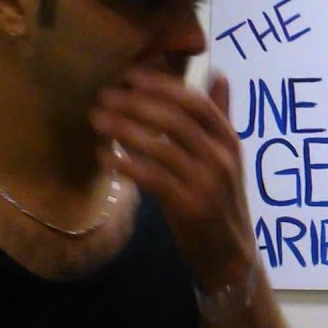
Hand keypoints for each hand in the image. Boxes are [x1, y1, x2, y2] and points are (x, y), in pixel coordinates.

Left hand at [90, 68, 254, 280]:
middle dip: (135, 103)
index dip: (162, 85)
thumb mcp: (225, 156)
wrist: (230, 253)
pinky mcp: (190, 207)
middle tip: (103, 95)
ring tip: (96, 120)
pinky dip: (125, 164)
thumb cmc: (220, 200)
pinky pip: (152, 178)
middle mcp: (221, 157)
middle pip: (175, 119)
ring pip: (161, 146)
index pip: (195, 102)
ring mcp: (206, 182)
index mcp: (229, 139)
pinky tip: (103, 156)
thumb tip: (218, 75)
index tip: (130, 75)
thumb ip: (219, 117)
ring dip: (124, 129)